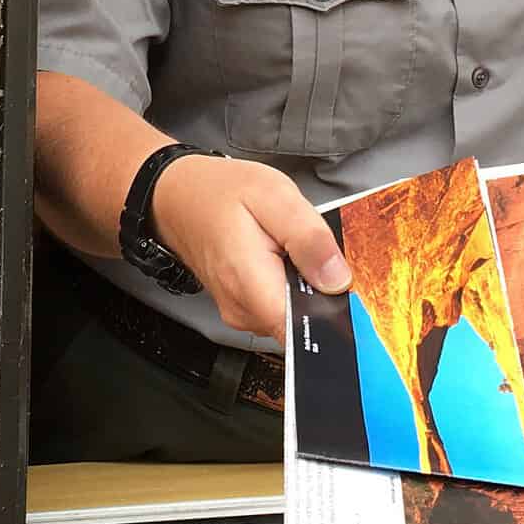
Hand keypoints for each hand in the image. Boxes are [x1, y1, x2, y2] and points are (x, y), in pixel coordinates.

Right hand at [149, 155, 351, 342]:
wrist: (177, 196)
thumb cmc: (219, 192)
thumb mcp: (274, 196)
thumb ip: (309, 239)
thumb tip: (339, 280)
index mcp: (252, 286)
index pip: (305, 330)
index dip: (333, 313)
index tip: (346, 289)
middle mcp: (245, 312)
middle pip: (304, 320)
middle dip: (320, 290)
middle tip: (313, 249)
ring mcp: (242, 313)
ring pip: (293, 313)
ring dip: (304, 285)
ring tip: (292, 247)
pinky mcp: (243, 308)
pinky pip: (279, 305)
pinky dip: (289, 283)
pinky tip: (281, 256)